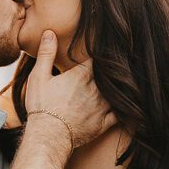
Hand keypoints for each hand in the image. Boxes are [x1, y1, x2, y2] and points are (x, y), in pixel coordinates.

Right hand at [25, 31, 115, 148]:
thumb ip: (46, 53)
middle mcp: (95, 89)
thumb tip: (50, 32)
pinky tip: (129, 104)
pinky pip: (120, 114)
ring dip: (119, 87)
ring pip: (117, 92)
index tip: (103, 52)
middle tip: (118, 63)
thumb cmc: (41, 106)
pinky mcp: (103, 123)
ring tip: (124, 81)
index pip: (97, 59)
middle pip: (109, 75)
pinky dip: (125, 108)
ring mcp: (101, 107)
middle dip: (111, 70)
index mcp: (81, 75)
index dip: (100, 55)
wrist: (48, 137)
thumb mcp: (39, 77)